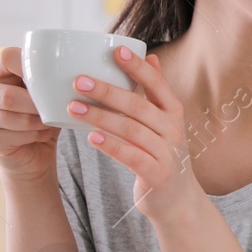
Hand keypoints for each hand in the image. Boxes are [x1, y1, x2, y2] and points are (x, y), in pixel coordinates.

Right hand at [0, 46, 59, 181]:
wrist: (35, 151)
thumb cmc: (44, 116)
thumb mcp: (50, 94)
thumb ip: (54, 81)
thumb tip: (80, 75)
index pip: (7, 58)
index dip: (29, 66)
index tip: (51, 76)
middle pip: (9, 95)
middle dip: (37, 104)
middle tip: (55, 108)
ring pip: (14, 116)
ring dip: (39, 121)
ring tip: (51, 122)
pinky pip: (17, 134)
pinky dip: (37, 134)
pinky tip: (42, 134)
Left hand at [68, 46, 201, 223]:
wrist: (178, 200)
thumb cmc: (164, 155)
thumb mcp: (166, 123)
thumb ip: (157, 92)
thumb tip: (151, 57)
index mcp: (173, 112)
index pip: (157, 84)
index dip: (137, 67)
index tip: (116, 51)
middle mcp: (173, 129)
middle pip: (138, 106)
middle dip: (107, 91)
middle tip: (78, 81)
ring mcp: (167, 152)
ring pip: (131, 129)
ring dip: (100, 117)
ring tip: (73, 108)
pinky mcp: (157, 174)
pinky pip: (131, 156)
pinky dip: (111, 146)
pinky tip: (91, 137)